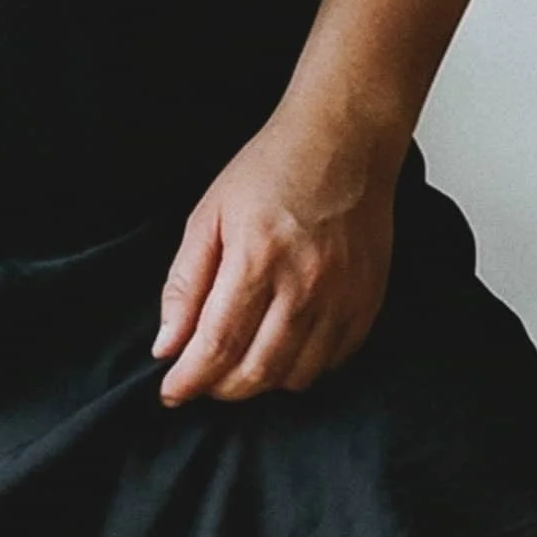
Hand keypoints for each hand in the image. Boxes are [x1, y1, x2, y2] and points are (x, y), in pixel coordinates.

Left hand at [152, 116, 401, 404]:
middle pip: (257, 371)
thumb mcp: (209, 215)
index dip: (190, 379)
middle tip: (200, 382)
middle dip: (220, 389)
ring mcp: (343, 297)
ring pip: (296, 376)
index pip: (218, 345)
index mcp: (257, 259)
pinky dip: (301, 369)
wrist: (343, 143)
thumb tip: (167, 345)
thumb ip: (185, 284)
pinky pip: (333, 362)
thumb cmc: (269, 171)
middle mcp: (305, 285)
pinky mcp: (369, 302)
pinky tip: (280, 350)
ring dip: (260, 382)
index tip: (171, 393)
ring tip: (237, 365)